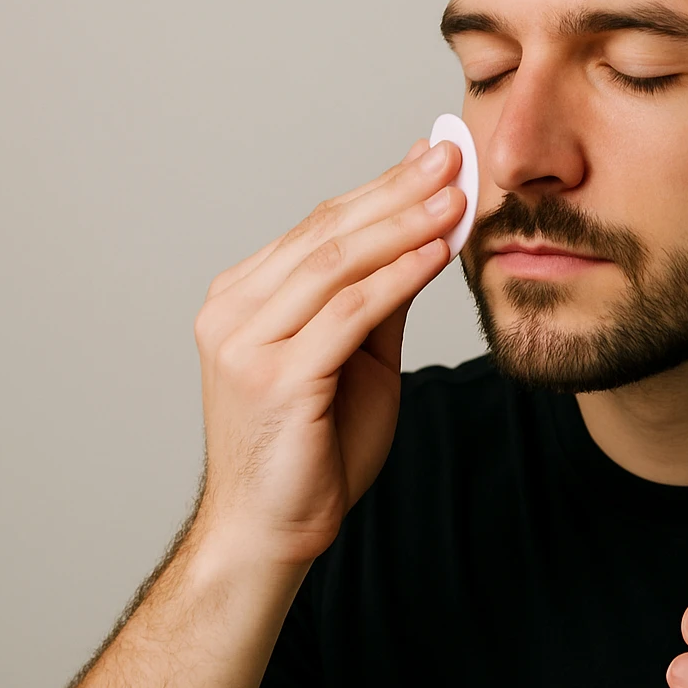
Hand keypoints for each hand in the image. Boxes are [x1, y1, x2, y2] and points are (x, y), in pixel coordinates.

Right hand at [191, 136, 463, 566]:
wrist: (271, 531)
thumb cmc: (313, 448)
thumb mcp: (356, 357)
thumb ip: (380, 297)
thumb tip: (423, 230)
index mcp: (243, 299)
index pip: (319, 227)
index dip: (381, 187)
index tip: (432, 157)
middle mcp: (233, 311)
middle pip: (326, 233)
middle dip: (396, 190)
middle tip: (450, 155)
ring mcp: (245, 343)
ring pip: (336, 263)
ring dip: (404, 224)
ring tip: (455, 196)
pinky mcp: (275, 378)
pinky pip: (348, 313)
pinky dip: (399, 277)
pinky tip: (438, 253)